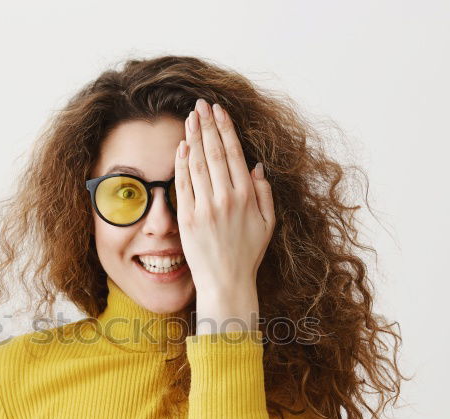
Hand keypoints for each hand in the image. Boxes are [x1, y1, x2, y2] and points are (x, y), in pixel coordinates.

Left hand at [174, 98, 275, 299]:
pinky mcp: (188, 218)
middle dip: (207, 125)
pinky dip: (182, 163)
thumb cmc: (248, 254)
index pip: (233, 153)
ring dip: (193, 137)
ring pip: (197, 164)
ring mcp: (205, 208)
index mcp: (247, 196)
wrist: (226, 282)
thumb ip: (264, 192)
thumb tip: (256, 165)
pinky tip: (181, 146)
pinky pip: (183, 184)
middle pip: (213, 152)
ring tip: (190, 117)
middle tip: (201, 105)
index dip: (225, 128)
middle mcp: (226, 199)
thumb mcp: (267, 223)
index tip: (219, 110)